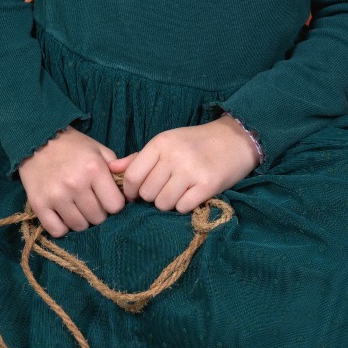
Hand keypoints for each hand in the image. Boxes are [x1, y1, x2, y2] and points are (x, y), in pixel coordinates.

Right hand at [18, 125, 126, 238]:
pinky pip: (57, 231)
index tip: (107, 198)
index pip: (115, 206)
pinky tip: (63, 214)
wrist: (37, 140)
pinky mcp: (38, 204)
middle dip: (98, 213)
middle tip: (91, 202)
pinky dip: (62, 227)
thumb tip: (134, 190)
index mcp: (94, 169)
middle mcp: (75, 184)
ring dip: (81, 220)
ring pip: (79, 226)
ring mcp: (56, 195)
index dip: (114, 204)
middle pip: (98, 218)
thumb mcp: (100, 150)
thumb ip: (121, 167)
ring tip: (77, 207)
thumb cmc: (73, 147)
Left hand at [108, 116, 259, 214]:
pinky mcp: (208, 184)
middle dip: (152, 197)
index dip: (131, 191)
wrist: (236, 139)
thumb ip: (139, 157)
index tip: (137, 195)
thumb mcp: (167, 143)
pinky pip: (183, 207)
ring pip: (163, 203)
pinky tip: (191, 195)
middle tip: (164, 190)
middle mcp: (174, 156)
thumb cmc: (196, 143)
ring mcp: (191, 170)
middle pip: (147, 193)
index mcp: (161, 143)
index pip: (133, 176)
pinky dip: (184, 206)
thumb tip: (111, 169)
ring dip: (168, 203)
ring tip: (178, 193)